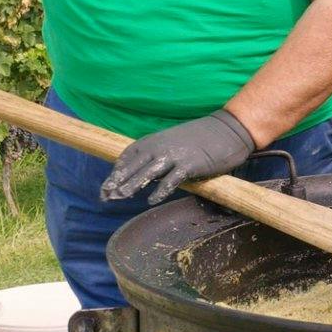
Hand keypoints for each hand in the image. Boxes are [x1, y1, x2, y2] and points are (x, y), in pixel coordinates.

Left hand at [102, 109, 255, 204]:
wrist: (227, 130)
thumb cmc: (200, 139)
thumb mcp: (172, 143)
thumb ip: (156, 156)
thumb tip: (142, 175)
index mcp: (153, 141)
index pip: (127, 157)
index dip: (115, 173)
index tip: (105, 188)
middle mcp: (160, 147)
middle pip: (133, 166)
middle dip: (117, 182)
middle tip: (105, 197)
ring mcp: (174, 156)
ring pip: (147, 172)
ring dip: (132, 185)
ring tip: (119, 197)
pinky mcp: (190, 165)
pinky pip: (171, 179)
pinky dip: (160, 190)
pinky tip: (151, 200)